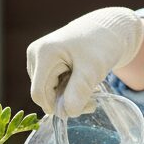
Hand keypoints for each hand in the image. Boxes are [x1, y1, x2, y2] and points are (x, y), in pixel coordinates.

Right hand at [26, 7, 143, 117]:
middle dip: (66, 102)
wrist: (108, 30)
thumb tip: (67, 113)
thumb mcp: (93, 69)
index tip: (85, 106)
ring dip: (68, 98)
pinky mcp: (44, 62)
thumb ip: (79, 91)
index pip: (39, 94)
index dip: (58, 107)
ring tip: (90, 89)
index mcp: (43, 53)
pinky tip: (82, 84)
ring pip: (47, 92)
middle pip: (43, 94)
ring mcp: (37, 58)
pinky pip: (50, 86)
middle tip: (92, 101)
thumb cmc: (101, 45)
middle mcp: (35, 54)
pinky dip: (67, 91)